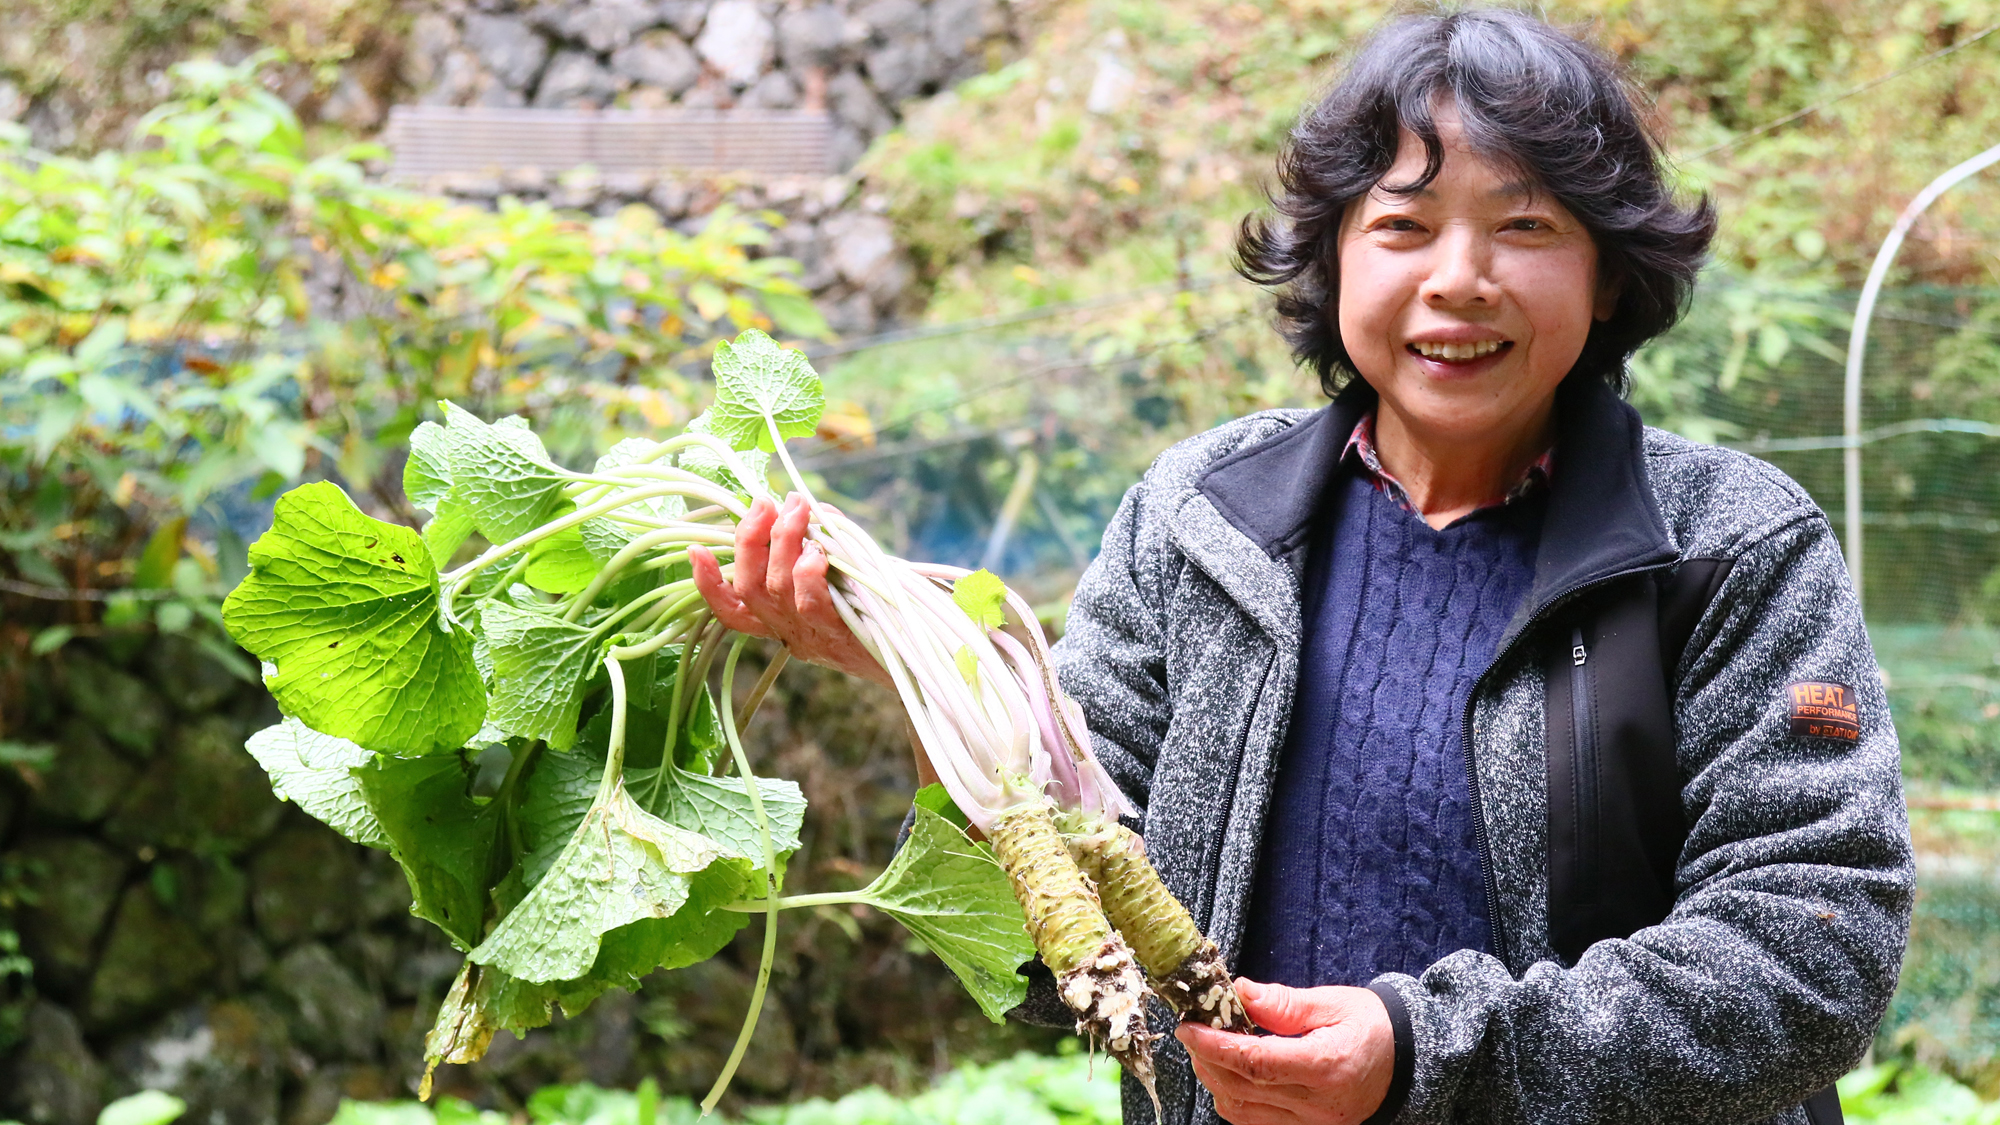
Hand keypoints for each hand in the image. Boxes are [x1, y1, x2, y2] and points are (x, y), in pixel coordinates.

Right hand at [690, 494, 890, 688]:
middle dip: (751, 538)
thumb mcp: (842, 577)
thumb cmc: (881, 608)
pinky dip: (807, 570)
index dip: (708, 584)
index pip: (732, 610)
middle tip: (767, 502)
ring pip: (776, 587)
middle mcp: (790, 634)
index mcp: (784, 623)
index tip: (696, 549)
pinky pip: (809, 602)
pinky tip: (819, 550)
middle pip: (749, 587)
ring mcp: (812, 637)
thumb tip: (802, 505)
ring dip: (783, 540)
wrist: (925, 654)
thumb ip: (819, 546)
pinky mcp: (838, 636)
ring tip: (799, 508)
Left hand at [1177, 979, 1395, 1124]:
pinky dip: (1232, 1099)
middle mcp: (1317, 1104)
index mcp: (1326, 1066)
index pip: (1255, 1062)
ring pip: (1242, 1112)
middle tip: (1193, 1031)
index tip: (1189, 1026)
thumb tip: (1238, 991)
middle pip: (1241, 1089)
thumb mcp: (1334, 1003)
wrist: (1408, 1062)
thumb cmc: (1373, 1027)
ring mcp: (1311, 1124)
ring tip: (1207, 1048)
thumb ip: (1283, 1004)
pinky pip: (1255, 1122)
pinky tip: (1228, 1072)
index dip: (1215, 1045)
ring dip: (1215, 1080)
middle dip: (1207, 1059)